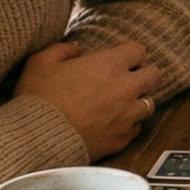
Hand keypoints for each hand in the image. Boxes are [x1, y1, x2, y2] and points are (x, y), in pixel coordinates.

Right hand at [15, 40, 161, 159]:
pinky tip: (113, 123)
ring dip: (138, 100)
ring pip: (150, 103)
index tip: (118, 58)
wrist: (35, 140)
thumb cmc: (38, 98)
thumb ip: (62, 49)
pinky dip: (128, 124)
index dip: (128, 52)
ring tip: (121, 103)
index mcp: (109, 64)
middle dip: (143, 74)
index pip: (138, 49)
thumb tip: (76, 49)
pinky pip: (136, 128)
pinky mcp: (121, 139)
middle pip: (154, 75)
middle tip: (126, 78)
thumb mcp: (40, 62)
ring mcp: (126, 116)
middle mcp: (125, 88)